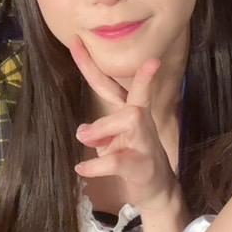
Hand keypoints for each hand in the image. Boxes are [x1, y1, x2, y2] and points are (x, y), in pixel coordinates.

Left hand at [70, 42, 180, 214]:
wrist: (156, 190)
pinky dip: (95, 165)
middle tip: (149, 63)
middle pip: (138, 96)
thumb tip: (83, 130)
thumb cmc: (134, 159)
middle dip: (140, 80)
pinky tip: (82, 169)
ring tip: (84, 138)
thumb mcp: (111, 142)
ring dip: (102, 129)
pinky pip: (116, 160)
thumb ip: (99, 131)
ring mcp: (144, 142)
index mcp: (130, 112)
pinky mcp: (141, 164)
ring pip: (127, 121)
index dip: (91, 64)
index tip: (75, 41)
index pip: (110, 84)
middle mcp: (141, 121)